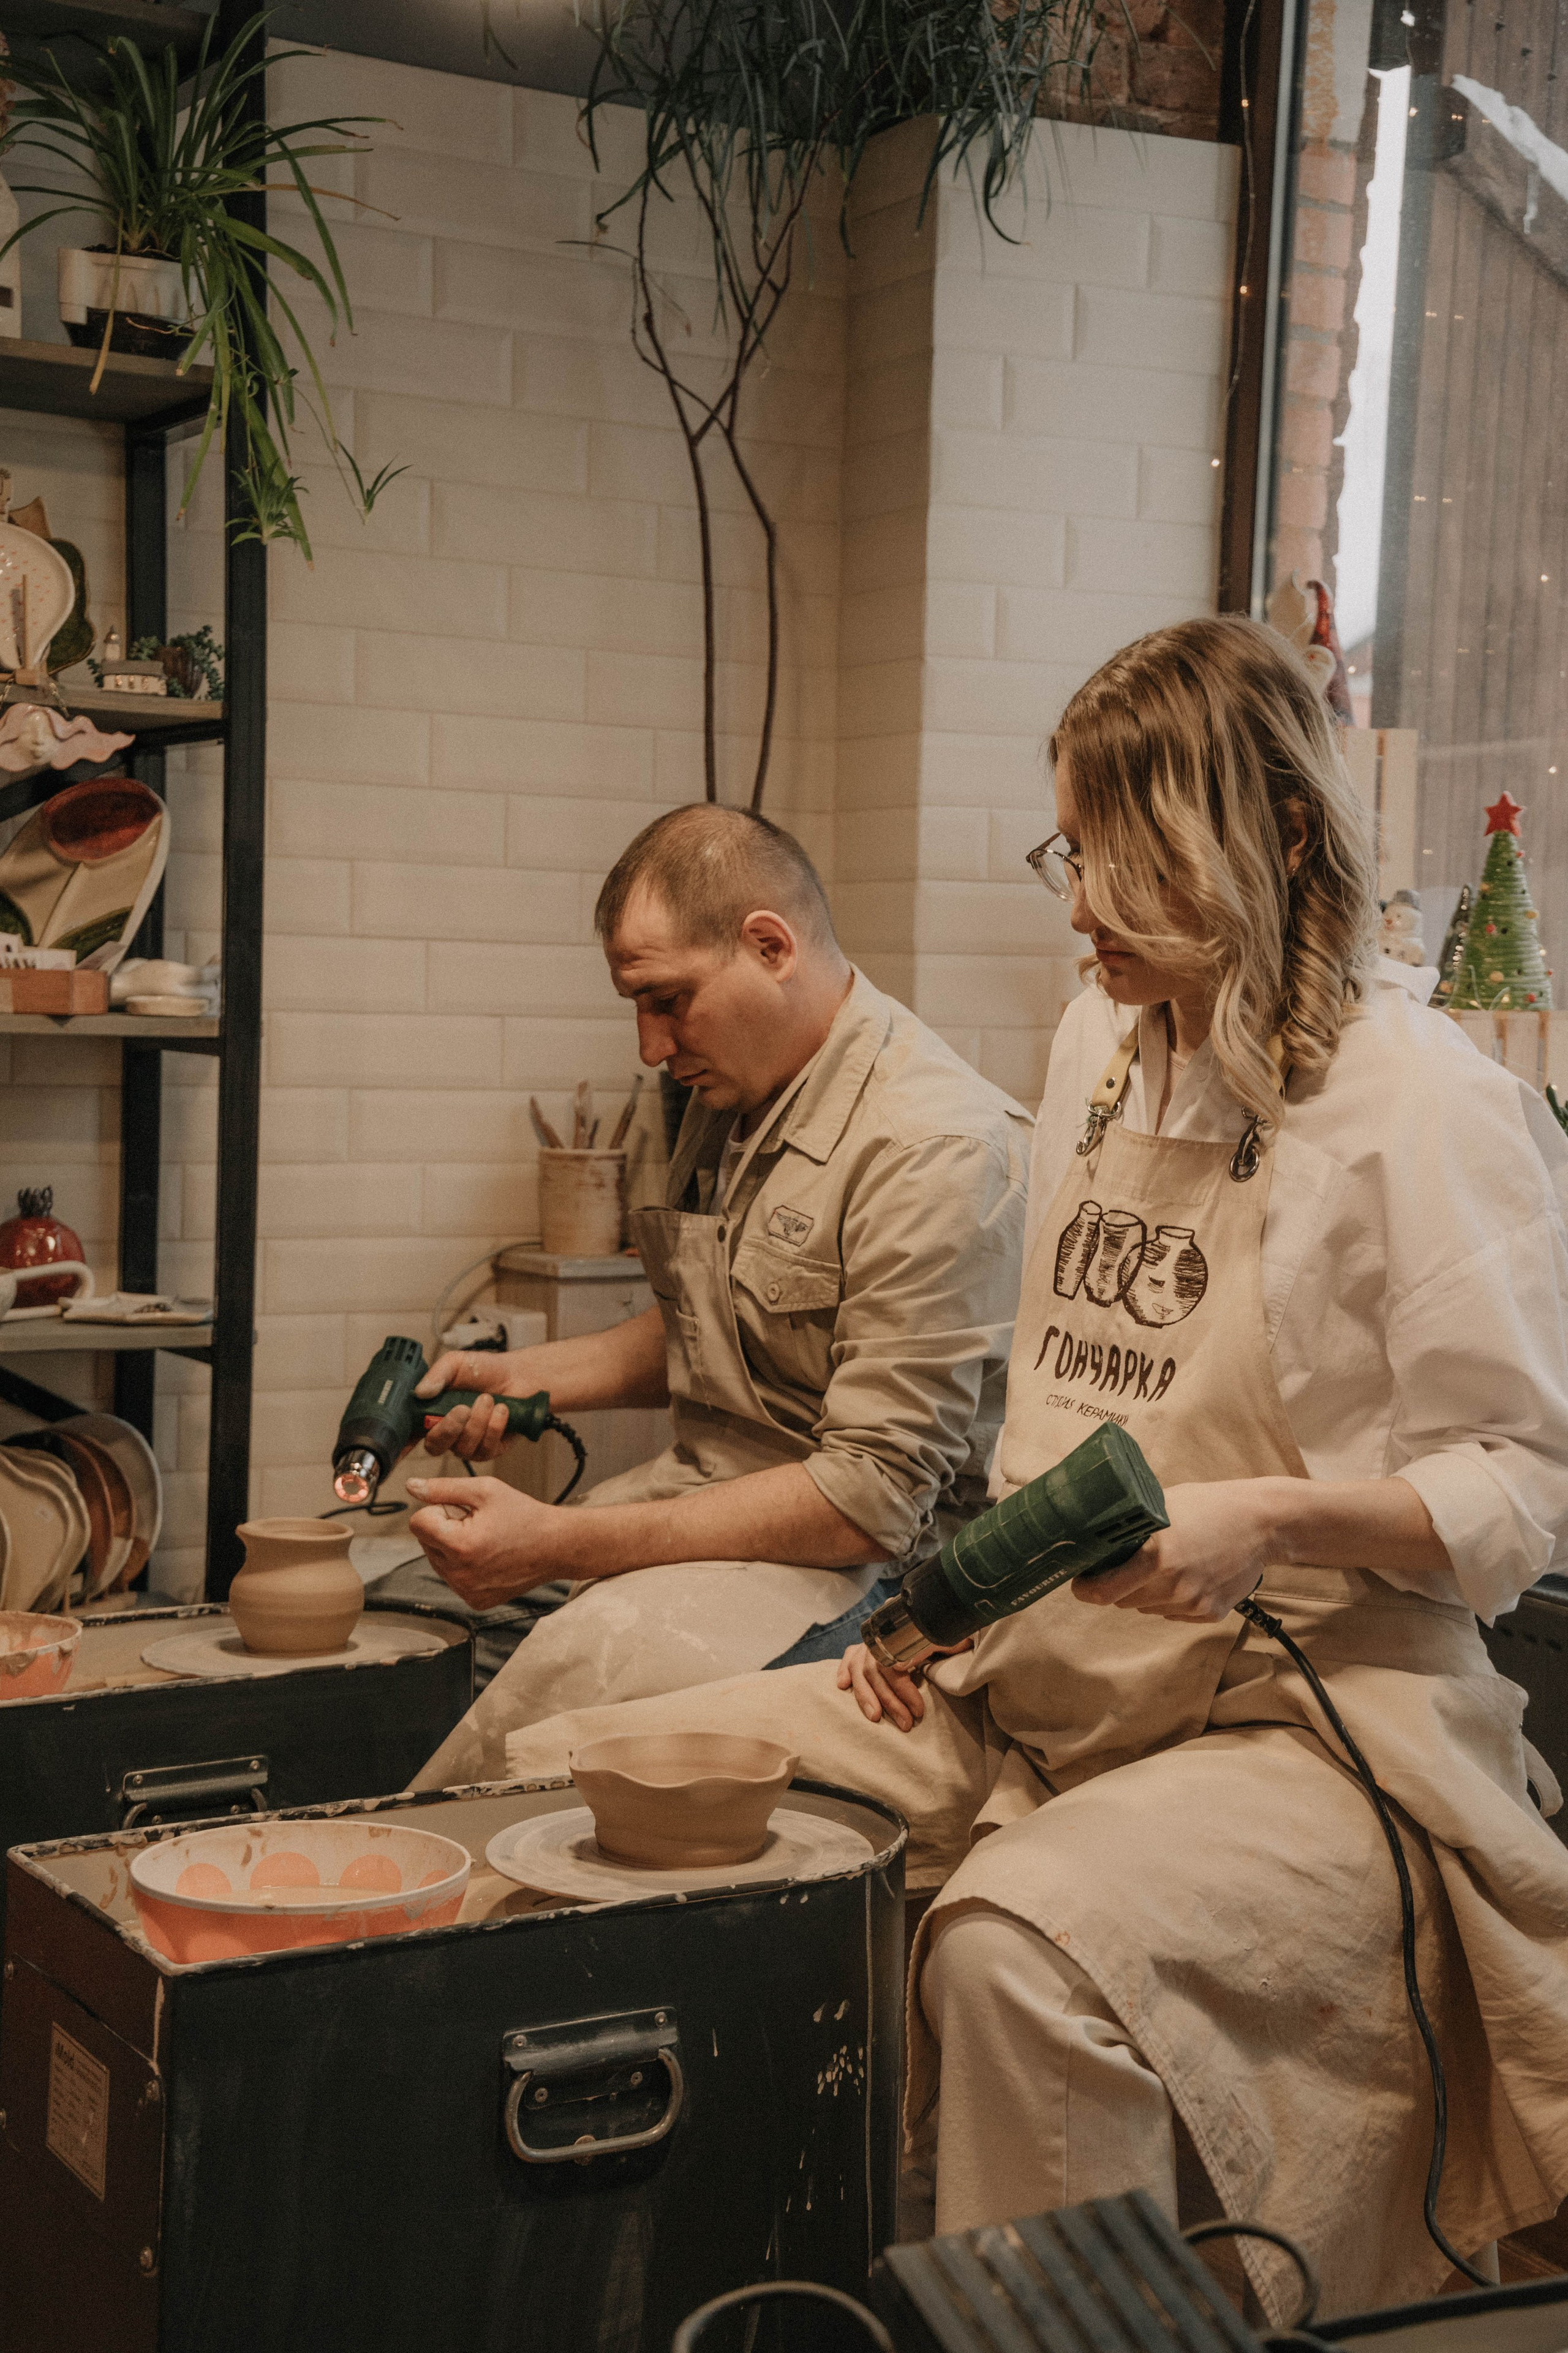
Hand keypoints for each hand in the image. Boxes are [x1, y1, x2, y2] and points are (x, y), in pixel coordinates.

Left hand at [406, 1475, 563, 1607]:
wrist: (555, 1546)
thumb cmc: (524, 1515)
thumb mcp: (485, 1490)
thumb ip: (443, 1488)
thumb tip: (410, 1487)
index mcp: (459, 1545)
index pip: (417, 1523)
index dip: (439, 1509)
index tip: (464, 1510)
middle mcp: (459, 1574)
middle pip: (426, 1542)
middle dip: (445, 1528)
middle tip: (478, 1524)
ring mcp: (467, 1591)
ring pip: (437, 1560)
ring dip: (453, 1547)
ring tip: (485, 1540)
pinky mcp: (475, 1601)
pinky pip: (452, 1577)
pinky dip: (464, 1566)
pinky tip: (488, 1557)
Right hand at [413, 1349, 551, 1463]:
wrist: (518, 1376)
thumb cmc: (485, 1370)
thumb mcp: (457, 1363)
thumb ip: (438, 1374)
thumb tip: (421, 1392)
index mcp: (432, 1414)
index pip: (409, 1436)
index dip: (400, 1447)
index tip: (398, 1450)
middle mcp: (448, 1433)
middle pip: (435, 1446)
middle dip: (449, 1428)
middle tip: (463, 1408)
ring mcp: (468, 1444)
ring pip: (463, 1447)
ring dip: (477, 1422)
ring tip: (487, 1399)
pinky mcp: (489, 1450)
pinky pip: (485, 1449)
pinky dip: (494, 1427)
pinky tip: (501, 1410)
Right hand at [834, 1635, 972, 1731]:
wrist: (930, 1607)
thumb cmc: (938, 1626)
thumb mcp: (943, 1635)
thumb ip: (940, 1644)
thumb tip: (929, 1657)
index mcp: (899, 1632)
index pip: (894, 1667)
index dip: (904, 1691)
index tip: (919, 1710)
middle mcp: (879, 1637)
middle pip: (875, 1673)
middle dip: (889, 1702)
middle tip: (905, 1724)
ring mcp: (868, 1641)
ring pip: (859, 1669)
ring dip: (865, 1696)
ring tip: (875, 1718)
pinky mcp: (862, 1644)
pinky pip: (848, 1656)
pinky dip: (843, 1669)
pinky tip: (842, 1686)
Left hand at [1072, 1480, 1275, 1621]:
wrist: (1263, 1523)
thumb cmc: (1210, 1506)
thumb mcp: (1163, 1506)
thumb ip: (1131, 1526)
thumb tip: (1095, 1535)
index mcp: (1157, 1556)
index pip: (1103, 1591)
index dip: (1086, 1589)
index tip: (1081, 1581)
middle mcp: (1173, 1585)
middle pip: (1123, 1601)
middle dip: (1117, 1585)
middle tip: (1124, 1564)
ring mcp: (1193, 1603)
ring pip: (1148, 1608)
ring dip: (1146, 1592)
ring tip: (1165, 1563)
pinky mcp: (1210, 1614)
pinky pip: (1174, 1614)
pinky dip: (1172, 1599)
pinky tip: (1188, 1574)